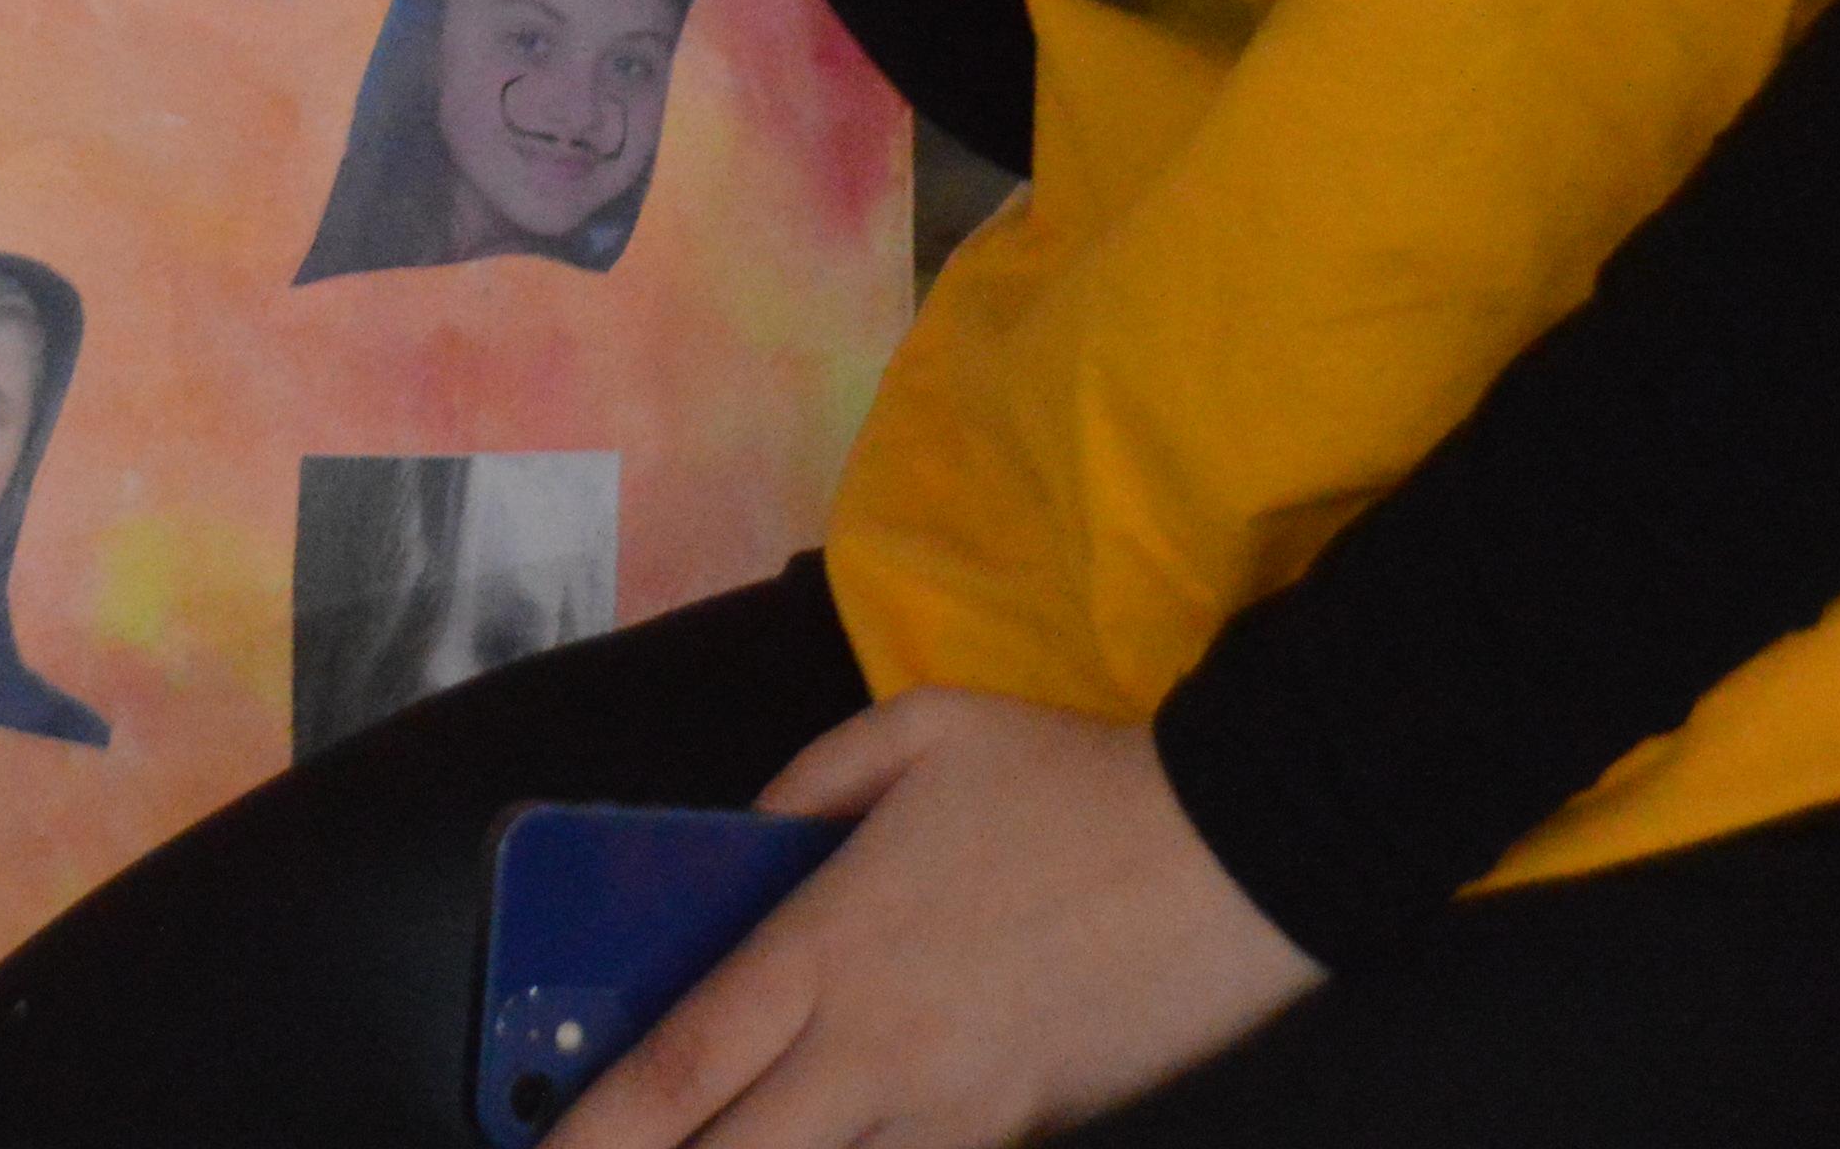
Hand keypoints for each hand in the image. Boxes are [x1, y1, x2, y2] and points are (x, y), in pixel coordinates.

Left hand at [543, 695, 1321, 1148]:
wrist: (1238, 852)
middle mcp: (873, 1047)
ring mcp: (952, 1106)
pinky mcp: (1019, 1132)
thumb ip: (807, 786)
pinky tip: (837, 1144)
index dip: (601, 1129)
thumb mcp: (918, 732)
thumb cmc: (1068, 782)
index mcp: (828, 943)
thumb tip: (744, 842)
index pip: (683, 1060)